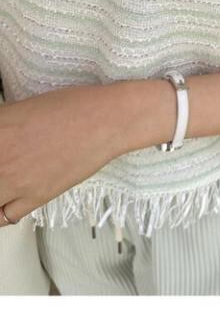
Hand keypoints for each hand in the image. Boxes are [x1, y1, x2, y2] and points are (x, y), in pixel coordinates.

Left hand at [0, 74, 175, 222]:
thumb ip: (2, 126)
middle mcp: (2, 156)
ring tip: (4, 181)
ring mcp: (15, 181)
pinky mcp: (34, 198)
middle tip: (3, 166)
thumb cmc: (70, 107)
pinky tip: (1, 203)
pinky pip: (2, 216)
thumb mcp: (22, 107)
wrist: (104, 121)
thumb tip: (1, 134)